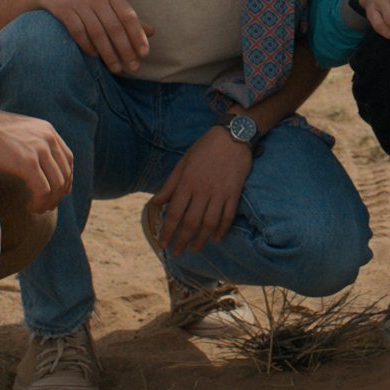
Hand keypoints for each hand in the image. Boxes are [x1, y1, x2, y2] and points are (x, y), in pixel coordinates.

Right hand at [0, 100, 73, 211]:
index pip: (67, 157)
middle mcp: (48, 137)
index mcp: (46, 129)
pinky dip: (40, 202)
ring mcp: (39, 149)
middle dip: (59, 192)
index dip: (67, 176)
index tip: (62, 191)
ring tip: (40, 209)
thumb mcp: (16, 131)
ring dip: (50, 200)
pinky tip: (31, 208)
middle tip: (49, 206)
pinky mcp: (28, 163)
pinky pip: (43, 190)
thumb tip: (34, 158)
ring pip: (56, 184)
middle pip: (64, 172)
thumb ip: (29, 142)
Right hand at [35, 0, 155, 73]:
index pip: (129, 17)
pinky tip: (94, 56)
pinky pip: (78, 32)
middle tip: (133, 68)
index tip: (144, 54)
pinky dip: (87, 46)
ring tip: (116, 68)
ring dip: (108, 53)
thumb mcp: (109, 0)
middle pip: (114, 28)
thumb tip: (152, 32)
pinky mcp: (63, 9)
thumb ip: (128, 16)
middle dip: (125, 50)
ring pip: (97, 33)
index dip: (138, 36)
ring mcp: (79, 2)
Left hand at [147, 126, 253, 255]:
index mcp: (187, 183)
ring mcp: (220, 193)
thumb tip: (155, 203)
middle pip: (191, 222)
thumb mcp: (182, 164)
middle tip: (178, 253)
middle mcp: (203, 190)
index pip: (175, 213)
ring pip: (210, 223)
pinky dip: (222, 230)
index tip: (162, 244)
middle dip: (183, 240)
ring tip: (195, 249)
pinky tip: (217, 239)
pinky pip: (228, 216)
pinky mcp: (235, 193)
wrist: (232, 136)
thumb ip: (169, 185)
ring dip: (201, 239)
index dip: (168, 231)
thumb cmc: (204, 149)